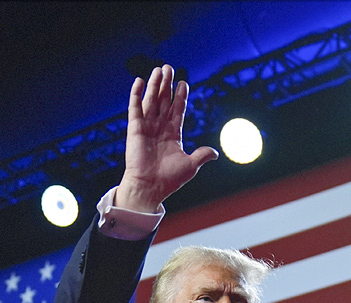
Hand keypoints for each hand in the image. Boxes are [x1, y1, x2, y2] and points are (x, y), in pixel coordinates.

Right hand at [116, 65, 217, 212]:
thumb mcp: (190, 166)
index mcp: (173, 134)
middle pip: (164, 101)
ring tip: (159, 69)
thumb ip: (201, 155)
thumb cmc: (169, 179)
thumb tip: (215, 153)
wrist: (150, 187)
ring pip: (151, 100)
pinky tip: (139, 81)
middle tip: (169, 68)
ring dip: (154, 85)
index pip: (177, 110)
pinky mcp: (135, 128)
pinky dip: (136, 94)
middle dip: (167, 85)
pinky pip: (135, 108)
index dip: (180, 96)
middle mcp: (159, 128)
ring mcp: (147, 127)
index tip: (184, 83)